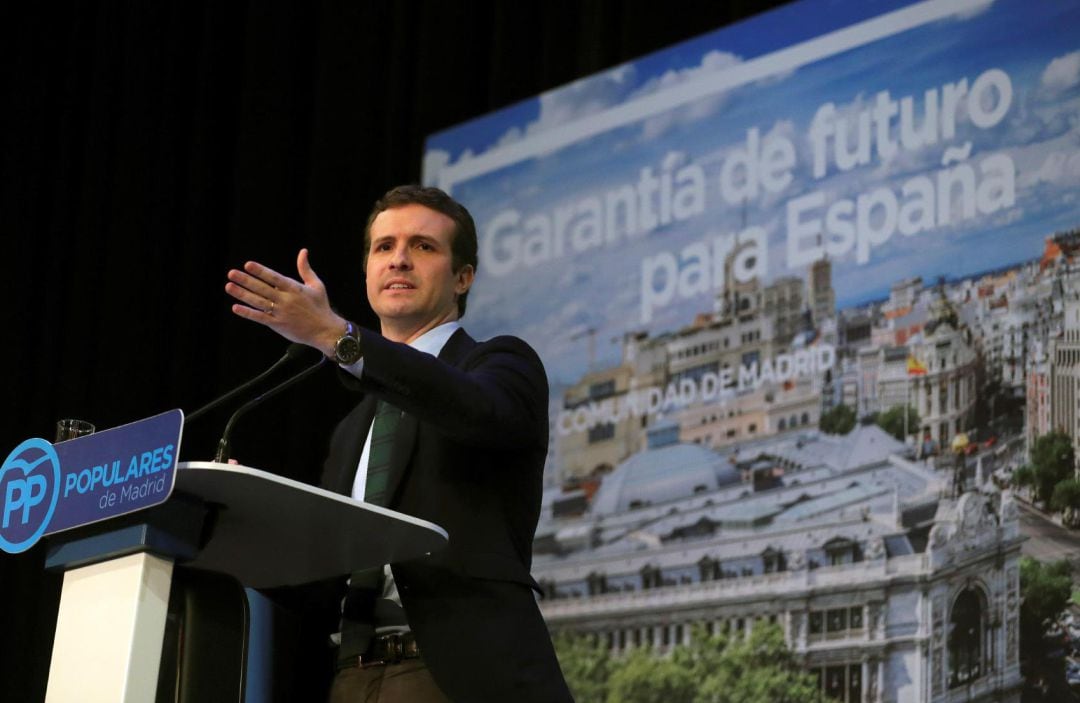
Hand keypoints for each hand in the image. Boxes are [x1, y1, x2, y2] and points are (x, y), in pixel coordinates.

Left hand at [225, 248, 345, 355]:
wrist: (325, 331)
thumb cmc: (321, 306)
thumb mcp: (316, 285)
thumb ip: (305, 269)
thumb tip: (303, 251)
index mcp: (295, 288)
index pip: (274, 278)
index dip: (260, 271)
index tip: (248, 265)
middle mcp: (286, 300)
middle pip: (262, 288)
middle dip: (246, 280)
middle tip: (231, 273)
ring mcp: (281, 313)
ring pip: (258, 302)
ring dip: (243, 294)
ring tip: (229, 286)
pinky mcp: (278, 325)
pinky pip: (260, 318)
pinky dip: (248, 313)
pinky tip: (236, 307)